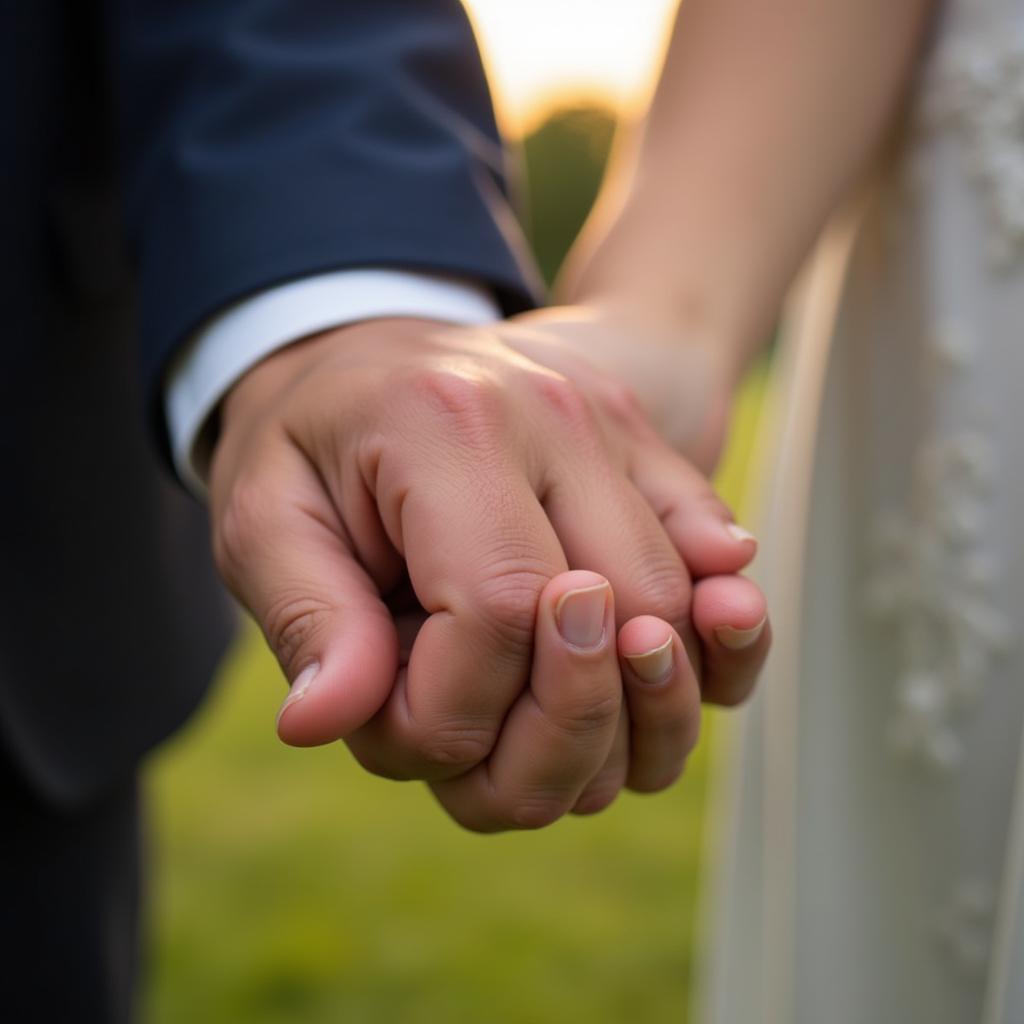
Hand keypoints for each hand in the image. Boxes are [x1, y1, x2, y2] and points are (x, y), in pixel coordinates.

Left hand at [208, 318, 767, 829]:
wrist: (375, 346)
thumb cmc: (311, 443)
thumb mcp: (261, 516)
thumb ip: (304, 619)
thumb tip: (322, 724)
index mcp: (448, 425)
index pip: (498, 610)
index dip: (457, 711)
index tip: (396, 724)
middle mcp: (555, 419)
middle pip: (622, 613)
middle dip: (556, 725)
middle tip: (486, 748)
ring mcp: (614, 429)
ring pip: (676, 600)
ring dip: (632, 703)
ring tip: (562, 721)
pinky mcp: (645, 449)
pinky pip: (711, 549)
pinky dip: (715, 630)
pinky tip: (700, 644)